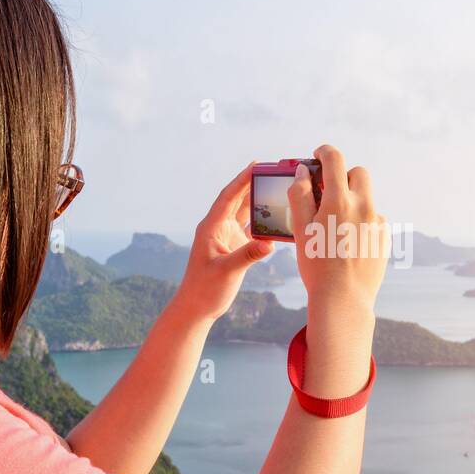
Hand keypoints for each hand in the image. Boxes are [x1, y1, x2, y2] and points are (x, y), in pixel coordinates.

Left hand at [173, 162, 274, 321]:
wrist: (197, 307)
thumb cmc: (204, 290)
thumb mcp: (226, 271)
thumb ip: (247, 256)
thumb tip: (269, 244)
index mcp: (211, 227)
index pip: (228, 198)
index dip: (241, 180)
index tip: (256, 166)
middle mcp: (218, 228)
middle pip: (237, 200)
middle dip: (252, 184)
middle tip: (270, 170)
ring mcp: (227, 237)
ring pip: (244, 213)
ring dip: (258, 201)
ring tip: (276, 187)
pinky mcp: (234, 248)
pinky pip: (251, 229)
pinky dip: (263, 222)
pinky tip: (277, 218)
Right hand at [288, 144, 387, 316]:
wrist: (343, 299)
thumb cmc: (317, 265)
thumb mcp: (300, 229)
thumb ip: (300, 195)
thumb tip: (304, 172)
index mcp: (340, 200)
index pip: (334, 159)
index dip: (324, 152)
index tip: (318, 155)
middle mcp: (364, 206)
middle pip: (358, 173)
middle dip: (343, 176)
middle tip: (327, 191)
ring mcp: (378, 222)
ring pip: (366, 199)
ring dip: (352, 202)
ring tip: (335, 228)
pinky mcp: (385, 238)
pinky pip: (373, 220)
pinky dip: (361, 223)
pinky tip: (348, 244)